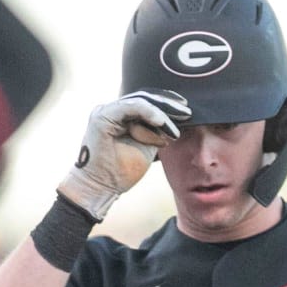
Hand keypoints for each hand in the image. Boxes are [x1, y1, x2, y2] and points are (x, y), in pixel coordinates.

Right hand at [57, 89, 189, 219]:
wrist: (100, 188)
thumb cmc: (121, 172)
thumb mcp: (146, 146)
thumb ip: (156, 131)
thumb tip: (174, 120)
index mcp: (120, 116)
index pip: (147, 102)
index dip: (167, 104)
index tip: (185, 112)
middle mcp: (112, 110)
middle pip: (144, 98)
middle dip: (168, 105)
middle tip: (187, 112)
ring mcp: (105, 111)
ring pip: (140, 102)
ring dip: (161, 114)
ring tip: (174, 129)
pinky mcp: (102, 117)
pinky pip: (130, 107)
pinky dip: (148, 112)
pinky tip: (161, 121)